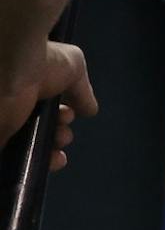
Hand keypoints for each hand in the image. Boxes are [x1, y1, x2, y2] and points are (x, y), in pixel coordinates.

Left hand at [0, 42, 96, 171]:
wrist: (11, 72)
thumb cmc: (42, 64)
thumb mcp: (73, 66)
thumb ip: (82, 90)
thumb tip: (90, 110)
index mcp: (33, 89)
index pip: (47, 111)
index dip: (62, 117)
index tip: (69, 115)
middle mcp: (19, 108)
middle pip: (41, 131)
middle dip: (59, 136)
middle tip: (62, 134)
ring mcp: (7, 126)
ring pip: (30, 148)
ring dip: (50, 153)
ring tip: (58, 146)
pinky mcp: (0, 141)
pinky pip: (15, 161)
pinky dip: (32, 165)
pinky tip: (50, 161)